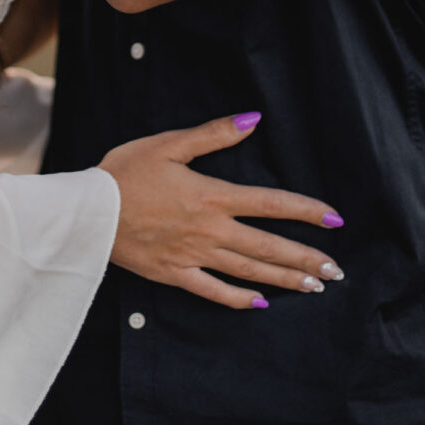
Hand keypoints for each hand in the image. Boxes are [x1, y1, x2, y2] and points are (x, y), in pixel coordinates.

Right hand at [99, 113, 343, 309]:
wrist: (88, 211)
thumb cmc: (126, 171)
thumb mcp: (169, 144)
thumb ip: (214, 135)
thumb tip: (253, 119)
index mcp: (211, 196)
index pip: (270, 204)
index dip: (305, 211)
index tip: (335, 219)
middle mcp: (210, 230)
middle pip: (267, 247)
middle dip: (306, 259)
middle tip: (336, 271)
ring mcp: (193, 255)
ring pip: (248, 272)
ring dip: (284, 280)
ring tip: (314, 287)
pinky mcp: (174, 274)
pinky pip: (213, 291)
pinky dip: (239, 300)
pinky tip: (260, 304)